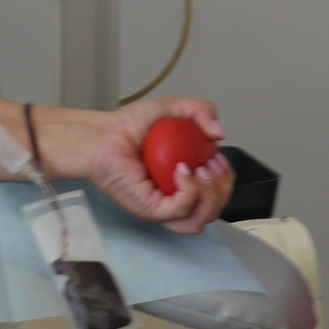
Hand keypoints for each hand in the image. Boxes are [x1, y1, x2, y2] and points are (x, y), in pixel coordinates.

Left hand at [80, 97, 233, 234]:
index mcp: (184, 183)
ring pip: (201, 219)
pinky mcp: (151, 211)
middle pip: (214, 210)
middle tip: (211, 164)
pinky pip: (181, 211)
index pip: (217, 195)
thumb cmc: (129, 127)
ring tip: (199, 170)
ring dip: (210, 194)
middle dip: (222, 187)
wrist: (103, 134)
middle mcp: (175, 200)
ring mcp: (163, 209)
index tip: (217, 156)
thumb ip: (200, 111)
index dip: (225, 179)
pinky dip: (189, 191)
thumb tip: (220, 135)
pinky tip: (181, 170)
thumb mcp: (172, 109)